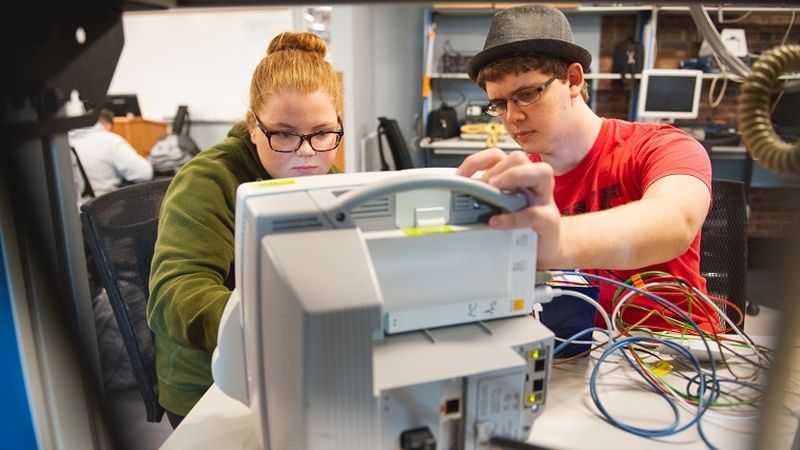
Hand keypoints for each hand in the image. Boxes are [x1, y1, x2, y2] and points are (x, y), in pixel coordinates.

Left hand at [455, 149, 563, 267]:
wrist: (544, 248)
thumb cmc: (520, 225)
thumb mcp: (499, 208)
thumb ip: (484, 199)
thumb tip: (457, 197)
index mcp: (517, 177)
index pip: (497, 156)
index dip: (476, 162)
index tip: (459, 177)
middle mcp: (533, 183)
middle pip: (519, 157)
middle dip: (496, 169)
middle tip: (482, 187)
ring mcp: (544, 199)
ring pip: (541, 172)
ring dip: (513, 176)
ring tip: (493, 189)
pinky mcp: (549, 220)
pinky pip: (535, 213)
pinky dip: (513, 217)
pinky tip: (496, 221)